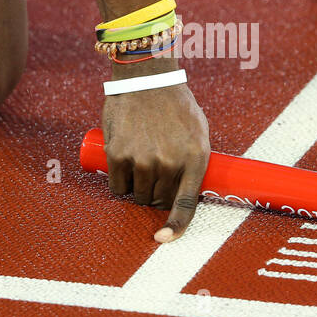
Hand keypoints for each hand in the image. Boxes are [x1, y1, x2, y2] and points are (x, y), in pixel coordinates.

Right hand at [102, 64, 210, 242]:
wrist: (147, 78)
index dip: (175, 226)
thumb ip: (195, 162)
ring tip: (139, 163)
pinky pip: (117, 185)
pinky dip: (119, 182)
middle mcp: (169, 163)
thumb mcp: (198, 132)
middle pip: (157, 200)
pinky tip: (123, 165)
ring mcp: (142, 160)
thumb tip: (188, 193)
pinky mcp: (118, 154)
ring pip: (137, 195)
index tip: (163, 238)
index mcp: (195, 158)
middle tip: (154, 173)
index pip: (185, 204)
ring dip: (137, 188)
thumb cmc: (176, 105)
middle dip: (156, 194)